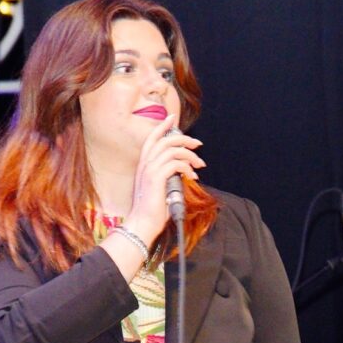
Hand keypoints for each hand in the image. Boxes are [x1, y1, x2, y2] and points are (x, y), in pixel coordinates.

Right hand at [125, 117, 206, 245]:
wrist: (142, 224)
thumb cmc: (152, 210)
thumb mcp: (161, 188)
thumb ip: (168, 175)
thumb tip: (183, 170)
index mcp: (144, 165)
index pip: (152, 139)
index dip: (163, 127)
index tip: (173, 118)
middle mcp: (145, 164)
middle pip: (166, 141)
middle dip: (184, 139)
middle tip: (197, 144)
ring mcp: (150, 170)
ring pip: (173, 150)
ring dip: (190, 155)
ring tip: (199, 164)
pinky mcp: (157, 178)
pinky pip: (176, 164)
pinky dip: (188, 168)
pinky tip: (193, 177)